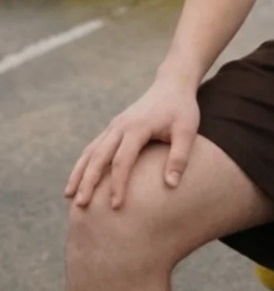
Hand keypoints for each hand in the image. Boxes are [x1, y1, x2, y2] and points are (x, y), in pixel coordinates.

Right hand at [64, 76, 199, 210]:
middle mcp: (121, 126)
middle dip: (88, 181)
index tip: (116, 206)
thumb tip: (172, 185)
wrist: (172, 85)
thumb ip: (180, 156)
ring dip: (79, 173)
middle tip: (80, 205)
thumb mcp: (187, 130)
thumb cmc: (182, 109)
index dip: (118, 184)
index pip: (123, 160)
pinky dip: (84, 164)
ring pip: (90, 151)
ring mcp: (114, 126)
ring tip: (69, 197)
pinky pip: (93, 147)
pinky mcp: (113, 128)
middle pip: (99, 156)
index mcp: (137, 127)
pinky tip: (78, 179)